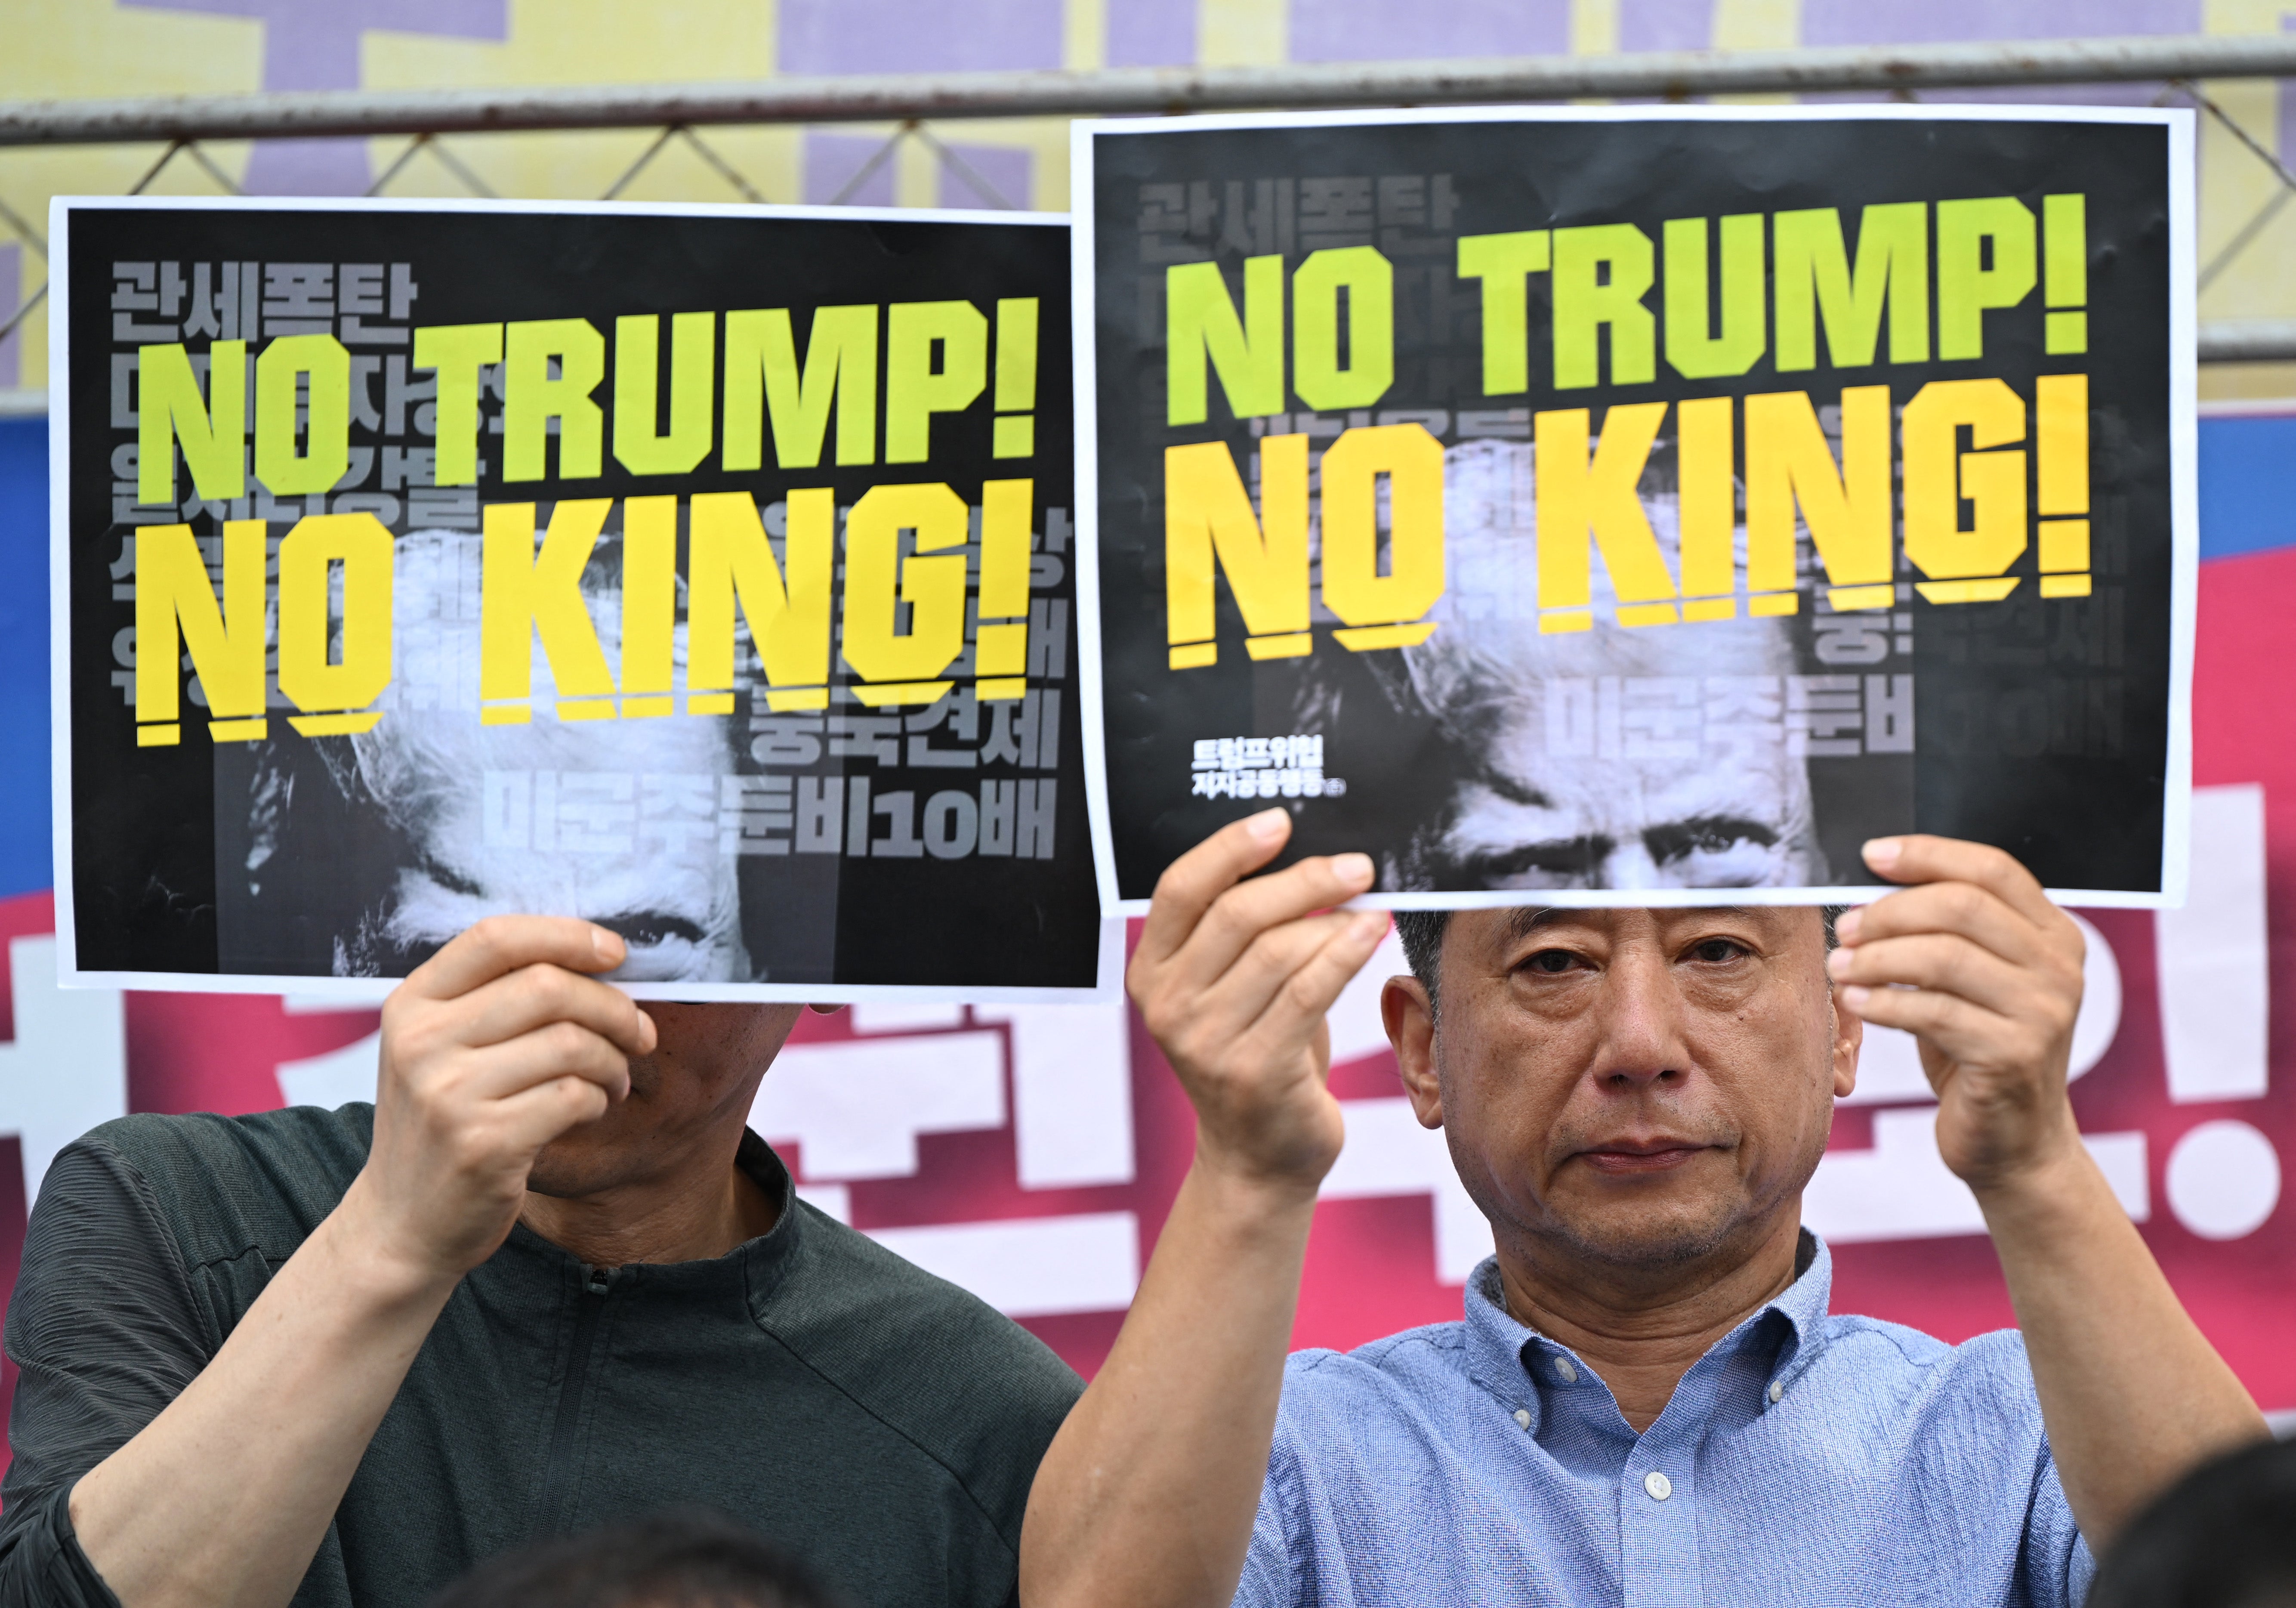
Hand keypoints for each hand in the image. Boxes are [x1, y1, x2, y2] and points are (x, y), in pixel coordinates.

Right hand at [348, 916, 658, 1284]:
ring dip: (613, 1060)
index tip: (614, 952)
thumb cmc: (439, 1125)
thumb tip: (594, 957)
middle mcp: (421, 1043)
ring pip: (570, 1043)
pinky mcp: (484, 1144)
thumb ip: (493, 1000)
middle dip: (612, 1007)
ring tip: (614, 1080)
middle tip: (637, 1034)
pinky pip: (572, 1096)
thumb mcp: (438, 1051)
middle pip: (547, 986)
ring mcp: (448, 1095)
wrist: (401, 1224)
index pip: (495, 938)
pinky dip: (597, 1099)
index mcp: (411, 1006)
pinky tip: (592, 1108)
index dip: (566, 935)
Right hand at [1130, 810, 1386, 1196]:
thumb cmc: (1256, 1051)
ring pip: (1278, 951)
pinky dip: (1345, 953)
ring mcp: (1206, 1042)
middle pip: (1237, 915)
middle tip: (1355, 864)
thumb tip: (1305, 852)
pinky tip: (1373, 932)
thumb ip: (1242, 931)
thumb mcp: (1229, 988)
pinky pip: (1309, 992)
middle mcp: (1168, 1006)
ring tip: (1370, 902)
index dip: (1230, 849)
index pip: (1180, 889)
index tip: (1281, 822)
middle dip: (1304, 879)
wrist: (1259, 1155)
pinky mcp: (1255, 1071)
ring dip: (1333, 917)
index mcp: (1149, 972)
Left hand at [1827, 836, 2086, 1194]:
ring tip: (1840, 967)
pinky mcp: (2014, 1056)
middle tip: (1846, 928)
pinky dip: (1882, 1002)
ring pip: (1943, 957)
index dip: (1927, 854)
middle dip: (1889, 912)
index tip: (1871, 856)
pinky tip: (1854, 1002)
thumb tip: (1871, 888)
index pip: (1992, 868)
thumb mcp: (1970, 981)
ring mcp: (2043, 1012)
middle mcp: (2060, 967)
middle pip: (1961, 906)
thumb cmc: (1978, 1049)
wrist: (2013, 1141)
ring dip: (1877, 958)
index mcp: (2054, 935)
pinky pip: (1933, 1012)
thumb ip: (1944, 932)